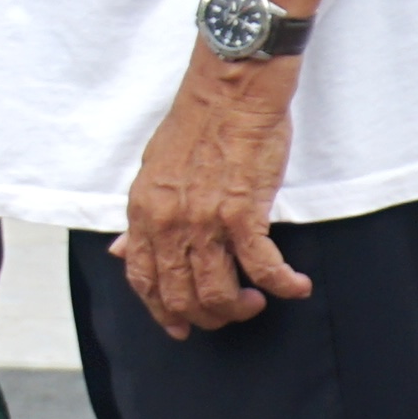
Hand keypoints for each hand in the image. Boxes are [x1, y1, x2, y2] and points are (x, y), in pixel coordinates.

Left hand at [117, 60, 316, 337]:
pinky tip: (297, 287)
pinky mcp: (244, 214)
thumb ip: (140, 218)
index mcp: (144, 212)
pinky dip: (283, 284)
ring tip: (255, 301)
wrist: (230, 93)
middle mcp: (169, 223)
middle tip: (228, 312)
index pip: (143, 279)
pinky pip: (264, 267)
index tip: (180, 326)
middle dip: (205, 316)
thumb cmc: (196, 124)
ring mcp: (205, 221)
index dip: (161, 311)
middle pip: (179, 296)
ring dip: (239, 308)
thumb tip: (121, 252)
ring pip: (217, 293)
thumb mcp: (151, 170)